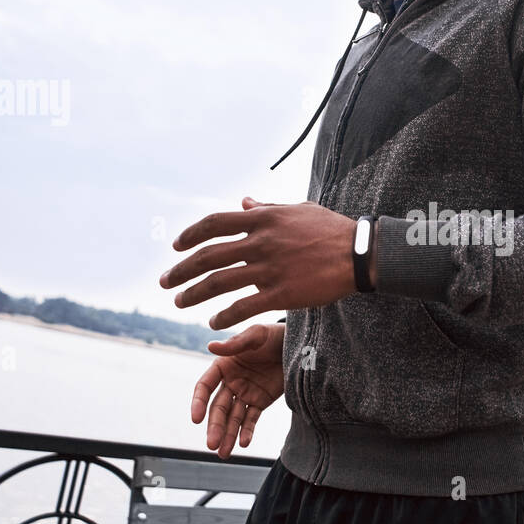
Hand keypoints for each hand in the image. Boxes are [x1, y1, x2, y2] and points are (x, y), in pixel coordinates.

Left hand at [159, 195, 364, 330]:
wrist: (359, 253)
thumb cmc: (330, 229)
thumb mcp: (297, 210)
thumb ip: (266, 207)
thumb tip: (244, 200)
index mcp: (263, 218)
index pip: (214, 224)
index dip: (190, 235)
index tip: (176, 247)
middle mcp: (260, 242)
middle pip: (208, 256)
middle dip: (181, 270)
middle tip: (165, 282)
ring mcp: (269, 268)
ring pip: (219, 282)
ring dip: (193, 294)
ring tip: (179, 303)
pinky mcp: (281, 293)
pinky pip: (243, 307)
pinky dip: (223, 316)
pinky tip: (213, 322)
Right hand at [192, 322, 284, 457]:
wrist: (297, 344)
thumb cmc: (273, 335)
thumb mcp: (256, 335)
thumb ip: (236, 344)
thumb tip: (210, 346)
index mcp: (223, 365)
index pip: (205, 386)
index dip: (199, 402)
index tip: (196, 418)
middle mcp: (230, 382)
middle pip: (218, 407)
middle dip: (214, 426)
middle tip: (211, 444)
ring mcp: (245, 393)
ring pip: (232, 418)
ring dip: (227, 435)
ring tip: (223, 453)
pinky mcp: (260, 402)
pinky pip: (251, 419)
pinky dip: (246, 431)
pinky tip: (244, 443)